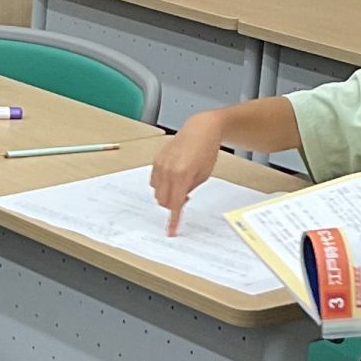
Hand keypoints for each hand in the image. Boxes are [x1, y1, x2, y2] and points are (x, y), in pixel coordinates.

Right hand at [151, 119, 223, 235]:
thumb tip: (179, 201)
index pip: (175, 204)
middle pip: (163, 201)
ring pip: (157, 192)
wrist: (200, 129)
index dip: (173, 220)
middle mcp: (168, 170)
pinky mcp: (157, 160)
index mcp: (182, 175)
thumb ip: (189, 189)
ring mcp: (160, 164)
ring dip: (167, 194)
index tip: (171, 231)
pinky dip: (162, 184)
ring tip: (180, 185)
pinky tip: (173, 178)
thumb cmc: (206, 150)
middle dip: (172, 204)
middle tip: (185, 197)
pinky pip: (154, 180)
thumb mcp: (203, 175)